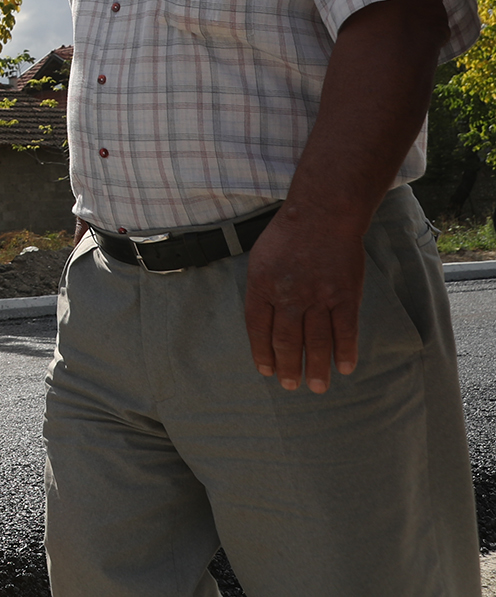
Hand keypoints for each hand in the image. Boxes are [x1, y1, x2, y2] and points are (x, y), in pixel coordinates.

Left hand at [244, 209, 366, 392]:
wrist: (322, 215)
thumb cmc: (287, 236)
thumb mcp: (259, 260)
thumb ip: (261, 291)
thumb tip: (262, 322)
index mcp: (262, 286)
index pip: (258, 328)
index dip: (262, 352)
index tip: (266, 370)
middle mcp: (289, 295)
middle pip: (286, 340)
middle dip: (288, 367)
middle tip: (290, 386)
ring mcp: (319, 297)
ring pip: (316, 341)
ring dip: (316, 368)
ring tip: (317, 387)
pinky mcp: (346, 296)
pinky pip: (345, 330)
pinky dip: (346, 351)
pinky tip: (345, 367)